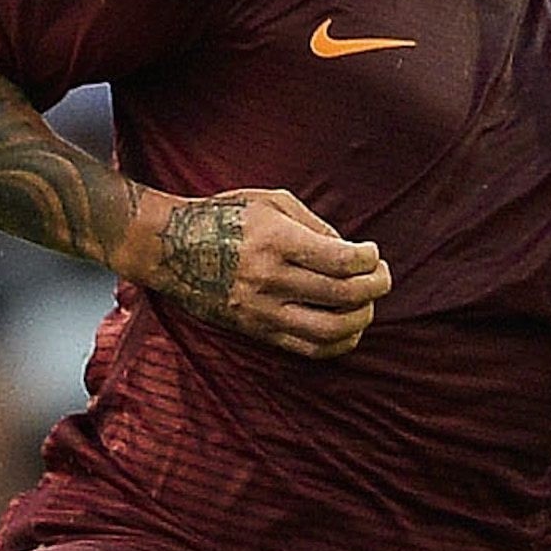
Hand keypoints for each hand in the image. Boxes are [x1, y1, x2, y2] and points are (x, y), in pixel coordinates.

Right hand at [133, 186, 390, 356]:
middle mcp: (270, 278)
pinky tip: (347, 329)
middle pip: (344, 295)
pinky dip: (338, 343)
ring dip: (361, 318)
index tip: (372, 253)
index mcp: (276, 241)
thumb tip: (352, 252)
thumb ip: (316, 225)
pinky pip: (307, 348)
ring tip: (366, 304)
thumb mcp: (271, 202)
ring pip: (330, 330)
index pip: (343, 260)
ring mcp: (262, 309)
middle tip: (381, 276)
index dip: (370, 259)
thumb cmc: (224, 217)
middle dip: (376, 286)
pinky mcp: (256, 330)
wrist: (169, 249)